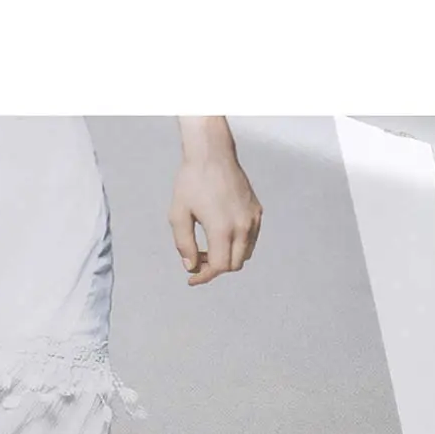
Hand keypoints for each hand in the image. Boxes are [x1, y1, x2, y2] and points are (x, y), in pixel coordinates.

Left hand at [169, 119, 262, 285]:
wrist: (212, 154)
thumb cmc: (191, 182)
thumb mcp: (178, 216)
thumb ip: (183, 245)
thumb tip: (191, 266)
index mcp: (222, 228)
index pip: (220, 267)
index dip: (204, 277)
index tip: (192, 279)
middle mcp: (243, 225)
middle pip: (234, 265)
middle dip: (215, 269)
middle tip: (198, 262)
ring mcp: (253, 218)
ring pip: (245, 254)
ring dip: (227, 258)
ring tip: (207, 249)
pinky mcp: (257, 210)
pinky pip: (251, 239)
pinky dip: (237, 246)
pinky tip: (220, 238)